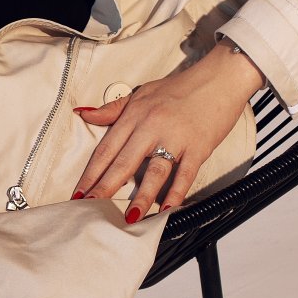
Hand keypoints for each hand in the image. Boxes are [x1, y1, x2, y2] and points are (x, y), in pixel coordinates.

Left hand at [69, 53, 256, 220]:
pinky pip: (185, 173)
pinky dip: (176, 192)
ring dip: (140, 197)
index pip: (106, 149)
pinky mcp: (198, 147)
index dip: (91, 173)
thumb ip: (112, 109)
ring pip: (154, 171)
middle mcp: (151, 127)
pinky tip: (167, 209)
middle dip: (105, 188)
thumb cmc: (179, 87)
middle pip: (123, 162)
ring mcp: (175, 138)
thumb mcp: (141, 93)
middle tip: (90, 208)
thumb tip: (84, 114)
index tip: (78, 193)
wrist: (220, 77)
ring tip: (129, 219)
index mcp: (134, 116)